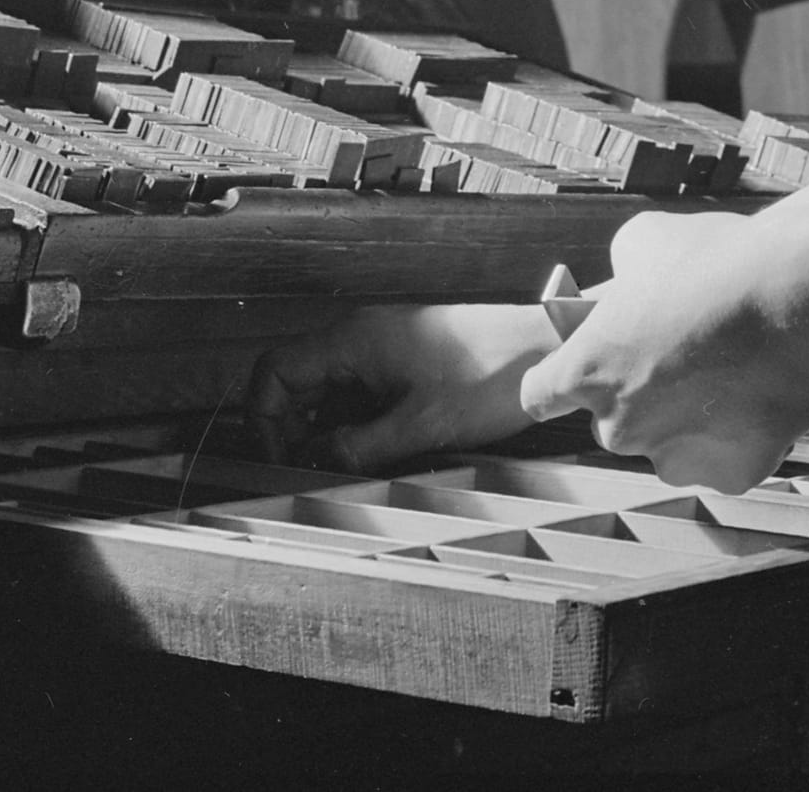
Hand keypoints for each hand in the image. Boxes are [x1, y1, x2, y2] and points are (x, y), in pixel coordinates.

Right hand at [246, 304, 555, 469]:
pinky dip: (355, 421)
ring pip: (328, 389)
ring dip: (327, 429)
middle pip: (296, 381)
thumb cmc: (489, 378)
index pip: (274, 371)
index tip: (280, 461)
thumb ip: (356, 448)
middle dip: (293, 430)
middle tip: (312, 473)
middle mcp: (361, 336)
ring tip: (345, 468)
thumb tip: (310, 464)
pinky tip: (372, 451)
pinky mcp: (404, 357)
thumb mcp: (418, 426)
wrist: (543, 348)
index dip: (265, 420)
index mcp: (353, 340)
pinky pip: (359, 390)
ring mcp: (383, 344)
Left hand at [517, 209, 808, 493]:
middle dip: (638, 393)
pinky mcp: (732, 473)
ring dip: (686, 421)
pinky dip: (737, 435)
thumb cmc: (718, 259)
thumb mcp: (643, 240)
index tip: (577, 371)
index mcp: (586, 369)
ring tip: (726, 369)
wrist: (801, 292)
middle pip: (615, 419)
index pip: (541, 395)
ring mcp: (676, 455)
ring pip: (669, 446)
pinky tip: (758, 391)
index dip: (558, 379)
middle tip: (680, 353)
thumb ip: (618, 275)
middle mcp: (621, 424)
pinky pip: (724, 459)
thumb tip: (624, 287)